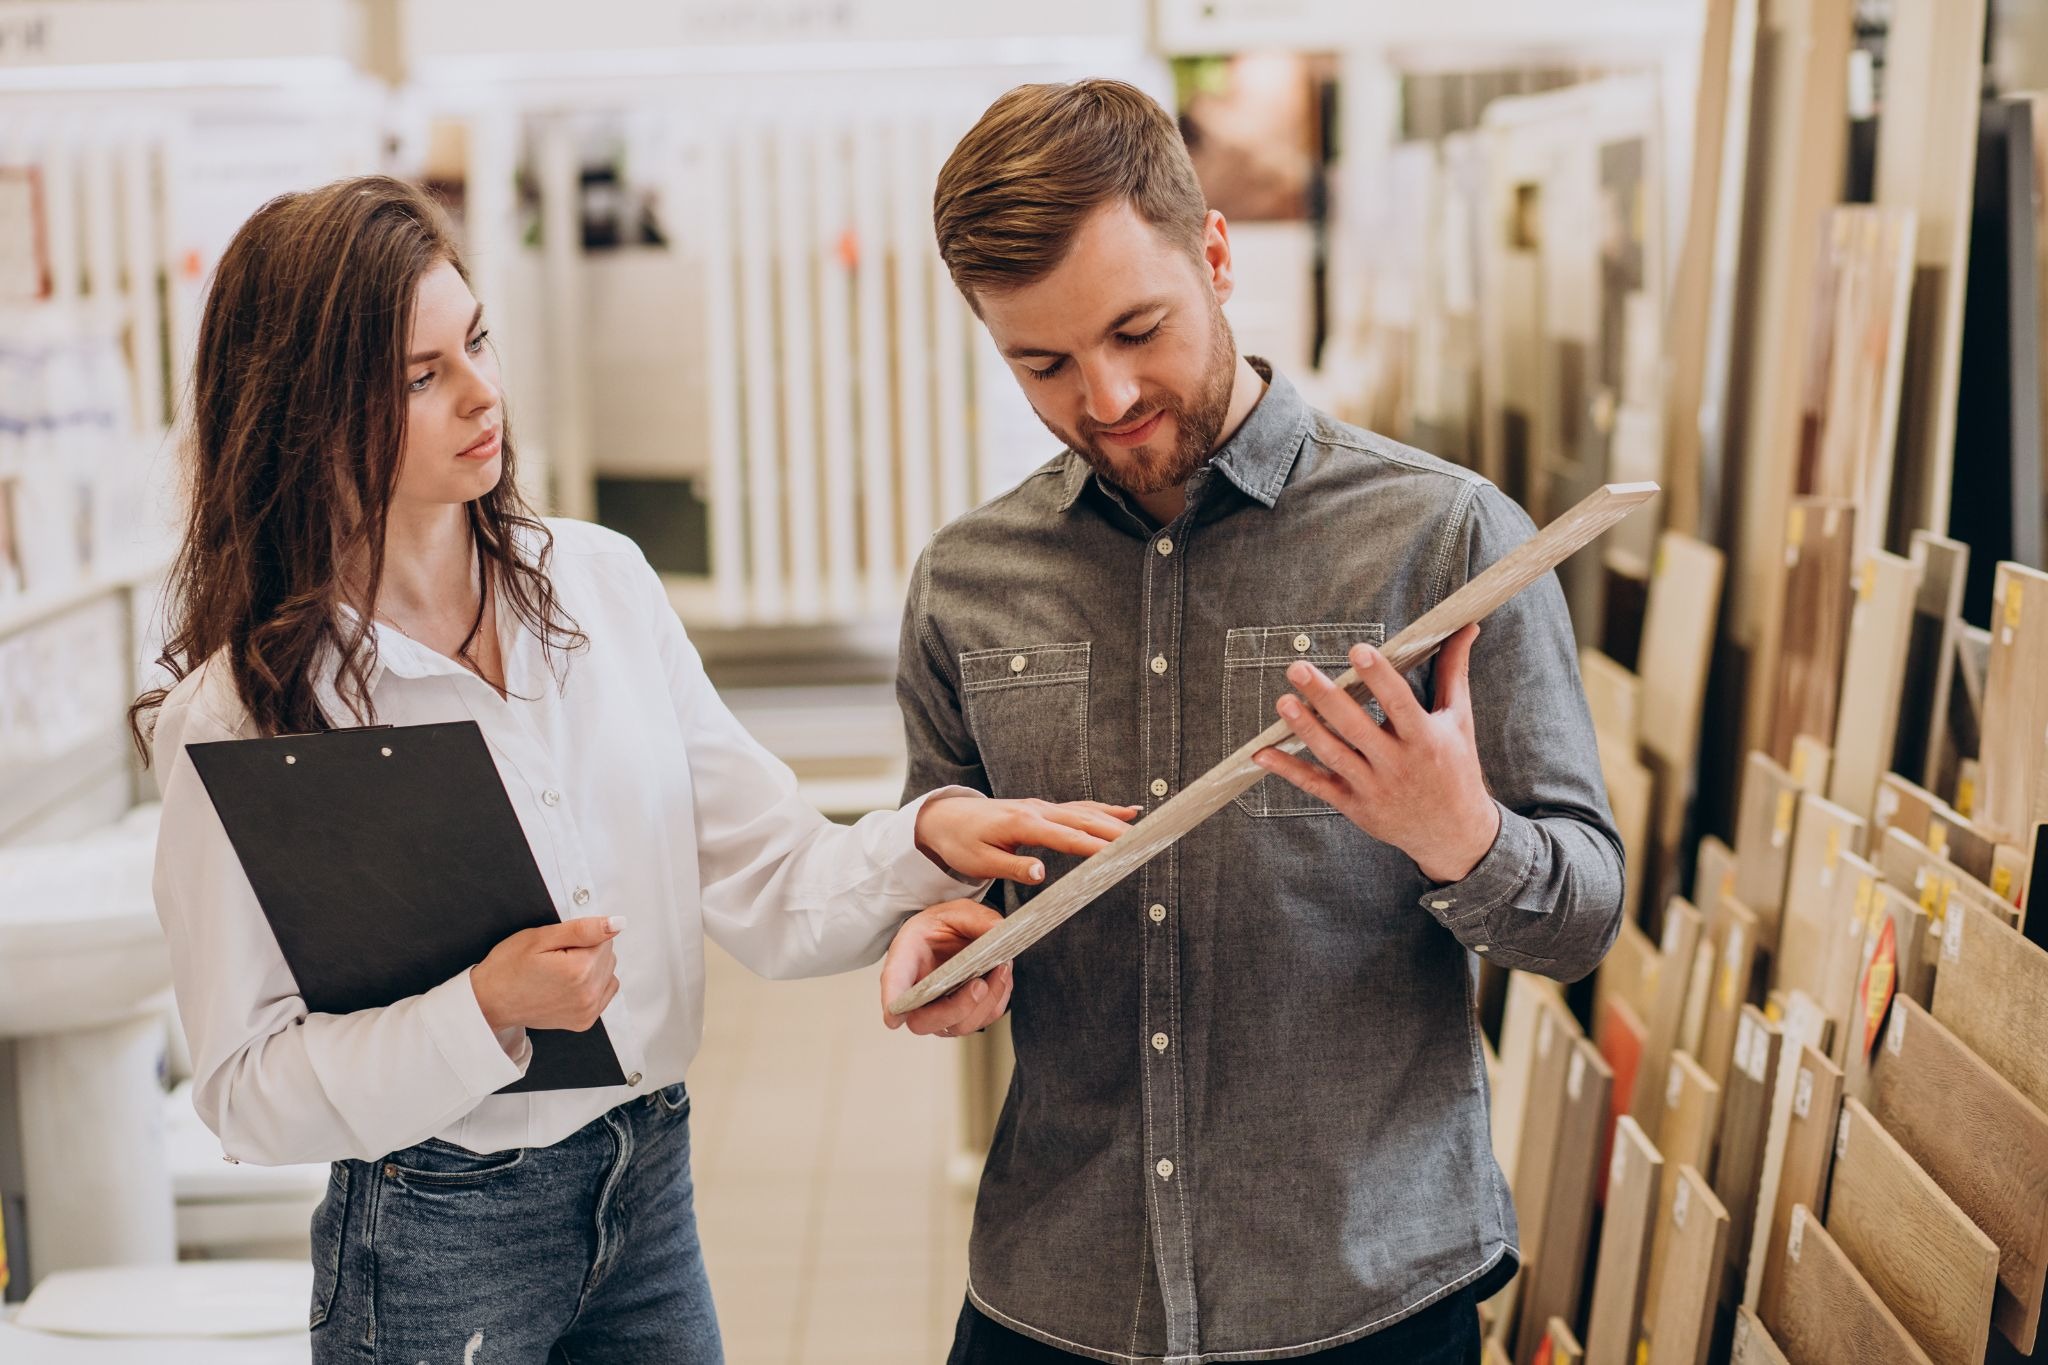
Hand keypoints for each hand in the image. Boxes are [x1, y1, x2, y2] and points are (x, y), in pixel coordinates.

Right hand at [471, 916, 622, 1032]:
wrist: (490, 1001)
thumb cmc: (508, 967)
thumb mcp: (540, 937)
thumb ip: (583, 929)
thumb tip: (618, 923)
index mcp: (579, 970)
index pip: (605, 937)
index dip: (580, 936)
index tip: (558, 945)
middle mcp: (588, 994)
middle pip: (608, 955)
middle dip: (587, 951)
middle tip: (556, 958)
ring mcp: (588, 1011)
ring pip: (609, 972)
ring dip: (592, 967)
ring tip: (561, 971)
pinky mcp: (585, 1021)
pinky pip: (605, 991)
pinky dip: (593, 984)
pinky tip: (570, 983)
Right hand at [879, 900, 1013, 1036]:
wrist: (955, 935)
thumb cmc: (945, 925)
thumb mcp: (957, 910)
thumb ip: (975, 918)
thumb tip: (998, 929)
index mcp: (904, 960)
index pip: (893, 985)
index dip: (892, 1004)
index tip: (894, 1016)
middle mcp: (916, 995)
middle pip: (924, 1021)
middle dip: (956, 1008)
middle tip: (979, 984)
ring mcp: (939, 1011)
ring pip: (958, 1026)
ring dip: (984, 1003)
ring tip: (1000, 970)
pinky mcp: (964, 1015)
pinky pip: (982, 1019)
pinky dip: (996, 1001)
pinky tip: (1002, 977)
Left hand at [915, 796, 1136, 883]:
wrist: (944, 818)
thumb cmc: (961, 842)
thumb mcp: (980, 862)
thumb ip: (1013, 867)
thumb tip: (1043, 874)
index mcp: (1023, 824)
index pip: (1067, 837)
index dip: (1095, 846)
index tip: (1119, 854)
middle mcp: (1037, 810)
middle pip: (1085, 821)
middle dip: (1116, 832)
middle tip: (1146, 841)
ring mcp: (1042, 807)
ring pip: (1086, 812)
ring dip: (1115, 820)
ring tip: (1145, 827)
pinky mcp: (1042, 808)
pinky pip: (1079, 808)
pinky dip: (1103, 810)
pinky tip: (1125, 812)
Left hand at [1253, 624, 1500, 882]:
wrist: (1453, 834)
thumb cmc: (1456, 768)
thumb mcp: (1459, 720)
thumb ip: (1453, 672)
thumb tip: (1466, 627)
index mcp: (1425, 739)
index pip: (1399, 703)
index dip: (1378, 677)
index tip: (1357, 650)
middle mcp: (1397, 764)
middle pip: (1356, 727)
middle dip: (1326, 697)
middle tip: (1298, 669)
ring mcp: (1373, 788)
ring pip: (1333, 755)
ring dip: (1305, 728)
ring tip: (1283, 701)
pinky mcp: (1354, 806)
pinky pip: (1316, 785)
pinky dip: (1288, 770)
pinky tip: (1262, 753)